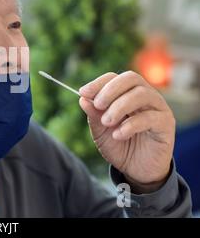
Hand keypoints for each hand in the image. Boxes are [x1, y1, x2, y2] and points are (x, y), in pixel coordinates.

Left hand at [78, 71, 174, 192]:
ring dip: (119, 106)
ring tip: (107, 122)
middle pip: (131, 78)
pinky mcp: (166, 124)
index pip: (115, 78)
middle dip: (110, 90)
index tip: (83, 92)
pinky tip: (118, 135)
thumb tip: (82, 99)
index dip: (98, 83)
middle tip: (98, 105)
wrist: (135, 170)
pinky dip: (130, 125)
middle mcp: (145, 96)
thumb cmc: (118, 145)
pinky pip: (150, 117)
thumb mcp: (100, 131)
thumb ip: (93, 115)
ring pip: (142, 94)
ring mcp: (158, 108)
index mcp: (127, 94)